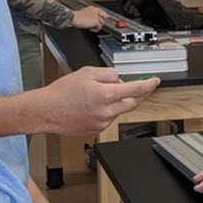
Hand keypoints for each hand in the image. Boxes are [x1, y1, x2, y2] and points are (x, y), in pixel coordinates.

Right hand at [40, 66, 159, 134]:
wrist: (47, 111)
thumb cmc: (62, 92)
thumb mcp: (87, 72)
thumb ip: (108, 74)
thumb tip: (119, 79)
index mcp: (106, 94)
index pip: (135, 89)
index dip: (148, 84)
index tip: (155, 81)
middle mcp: (107, 111)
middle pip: (132, 103)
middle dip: (138, 95)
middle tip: (138, 88)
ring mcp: (103, 122)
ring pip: (120, 110)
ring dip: (119, 101)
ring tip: (100, 94)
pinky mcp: (97, 129)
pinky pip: (109, 118)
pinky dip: (108, 110)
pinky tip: (93, 105)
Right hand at [72, 5, 107, 31]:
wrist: (73, 18)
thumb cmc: (76, 16)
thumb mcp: (85, 13)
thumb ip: (91, 14)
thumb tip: (94, 19)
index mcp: (93, 8)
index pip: (103, 11)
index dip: (104, 16)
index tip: (106, 18)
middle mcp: (96, 11)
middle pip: (105, 17)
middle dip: (101, 22)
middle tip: (96, 25)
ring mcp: (96, 16)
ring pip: (102, 23)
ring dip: (97, 26)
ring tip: (91, 27)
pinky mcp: (96, 21)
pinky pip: (99, 27)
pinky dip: (95, 30)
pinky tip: (90, 29)